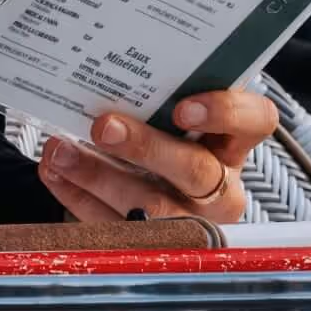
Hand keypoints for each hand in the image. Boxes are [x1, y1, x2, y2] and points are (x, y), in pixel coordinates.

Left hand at [36, 88, 275, 232]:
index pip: (256, 121)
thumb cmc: (165, 139)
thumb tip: (108, 64)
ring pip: (154, 208)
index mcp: (234, 143)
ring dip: (99, 177)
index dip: (226, 114)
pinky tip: (55, 174)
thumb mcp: (172, 116)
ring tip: (61, 152)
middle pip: (196, 170)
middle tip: (103, 127)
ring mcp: (191, 222)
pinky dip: (78, 198)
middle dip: (146, 148)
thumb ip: (158, 98)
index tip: (184, 108)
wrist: (151, 192)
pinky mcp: (153, 247)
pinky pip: (115, 227)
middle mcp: (222, 187)